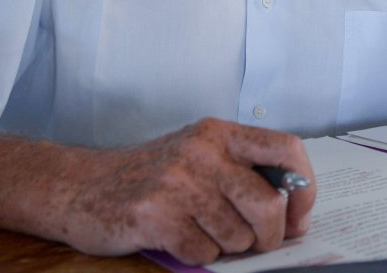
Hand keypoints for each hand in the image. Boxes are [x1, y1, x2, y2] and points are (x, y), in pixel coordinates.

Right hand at [65, 118, 314, 262]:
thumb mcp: (198, 155)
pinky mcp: (156, 215)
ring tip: (205, 232)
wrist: (82, 186)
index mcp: (219, 132)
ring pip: (238, 235)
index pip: (286, 148)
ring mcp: (178, 182)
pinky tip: (180, 239)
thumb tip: (294, 210)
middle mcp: (202, 151)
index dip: (304, 188)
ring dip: (229, 246)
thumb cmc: (151, 176)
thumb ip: (242, 171)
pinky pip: (204, 252)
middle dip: (271, 235)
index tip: (298, 216)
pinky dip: (199, 254)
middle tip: (259, 243)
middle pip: (267, 203)